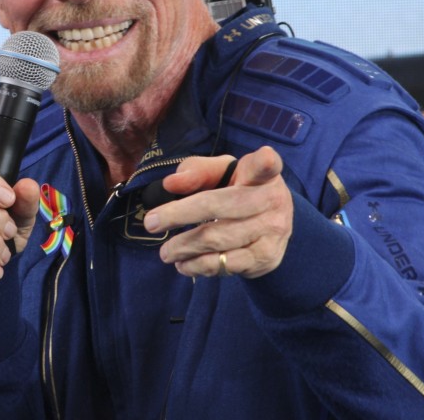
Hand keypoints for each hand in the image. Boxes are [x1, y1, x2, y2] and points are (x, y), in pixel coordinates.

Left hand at [142, 146, 292, 278]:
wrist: (272, 223)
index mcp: (262, 174)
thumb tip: (171, 184)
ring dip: (185, 248)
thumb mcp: (222, 172)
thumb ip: (197, 171)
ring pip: (218, 241)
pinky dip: (199, 267)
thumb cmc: (240, 189)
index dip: (266, 162)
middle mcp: (273, 201)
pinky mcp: (267, 258)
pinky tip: (184, 264)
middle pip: (219, 207)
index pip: (265, 165)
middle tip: (151, 223)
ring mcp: (272, 232)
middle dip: (180, 215)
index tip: (266, 157)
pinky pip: (226, 265)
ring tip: (166, 252)